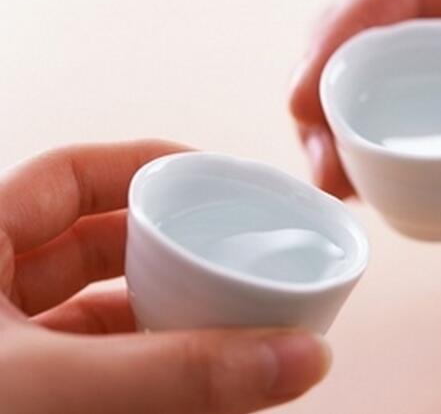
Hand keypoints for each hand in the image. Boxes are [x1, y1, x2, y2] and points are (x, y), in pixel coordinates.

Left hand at [0, 140, 328, 413]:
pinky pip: (95, 369)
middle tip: (230, 251)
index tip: (210, 178)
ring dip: (161, 313)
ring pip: (98, 312)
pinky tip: (189, 379)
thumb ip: (175, 376)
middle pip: (94, 243)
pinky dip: (143, 370)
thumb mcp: (50, 391)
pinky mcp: (29, 400)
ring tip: (224, 314)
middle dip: (166, 244)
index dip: (143, 167)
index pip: (70, 179)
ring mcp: (7, 357)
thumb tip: (296, 357)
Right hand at [290, 0, 440, 226]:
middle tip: (322, 161)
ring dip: (336, 122)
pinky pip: (393, 112)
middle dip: (324, 88)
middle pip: (366, 29)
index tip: (305, 98)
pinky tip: (359, 183)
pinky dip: (366, 145)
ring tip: (333, 180)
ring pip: (369, 73)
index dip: (338, 33)